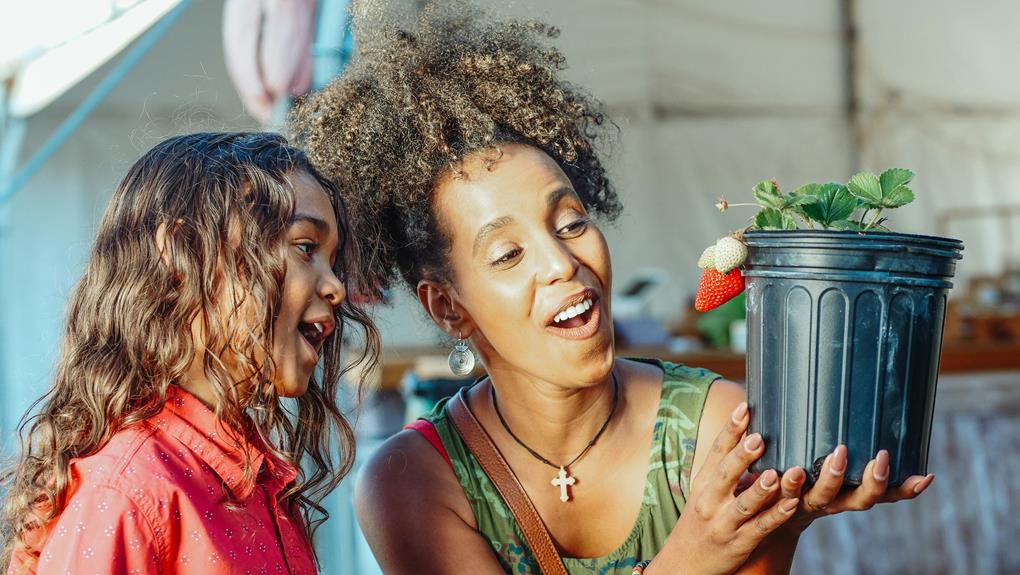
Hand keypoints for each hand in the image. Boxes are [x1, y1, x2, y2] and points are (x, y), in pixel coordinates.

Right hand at [651, 402, 797, 574]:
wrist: (684, 564)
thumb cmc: (701, 519)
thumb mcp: (704, 491)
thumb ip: (724, 466)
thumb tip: (748, 433)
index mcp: (703, 483)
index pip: (716, 451)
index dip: (730, 429)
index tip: (743, 407)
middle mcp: (710, 501)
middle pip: (726, 475)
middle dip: (742, 456)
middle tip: (759, 437)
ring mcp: (724, 523)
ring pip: (744, 504)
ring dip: (760, 489)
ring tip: (775, 473)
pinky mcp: (739, 544)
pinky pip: (760, 529)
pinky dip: (776, 517)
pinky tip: (791, 505)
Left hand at [776, 445, 935, 531]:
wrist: (764, 506)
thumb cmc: (802, 470)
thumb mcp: (826, 456)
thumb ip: (846, 436)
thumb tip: (872, 387)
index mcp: (850, 493)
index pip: (885, 494)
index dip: (905, 489)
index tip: (925, 477)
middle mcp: (834, 500)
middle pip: (860, 500)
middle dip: (874, 482)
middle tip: (880, 459)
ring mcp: (806, 500)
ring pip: (823, 495)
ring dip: (831, 477)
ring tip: (836, 456)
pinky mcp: (778, 496)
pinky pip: (782, 491)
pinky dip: (785, 482)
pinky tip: (781, 470)